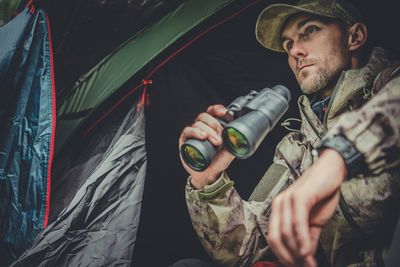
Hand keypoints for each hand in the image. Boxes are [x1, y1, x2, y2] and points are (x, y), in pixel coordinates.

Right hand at [179, 105, 234, 188]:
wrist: (208, 175)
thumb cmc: (218, 162)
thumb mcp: (230, 152)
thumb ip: (235, 143)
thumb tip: (242, 137)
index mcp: (212, 127)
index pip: (212, 112)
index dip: (217, 109)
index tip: (224, 112)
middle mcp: (202, 127)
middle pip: (205, 116)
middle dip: (214, 124)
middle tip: (221, 135)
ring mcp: (193, 133)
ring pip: (198, 123)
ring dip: (208, 131)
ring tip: (215, 142)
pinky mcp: (185, 140)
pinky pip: (187, 131)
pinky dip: (195, 132)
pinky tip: (202, 136)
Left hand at [267, 149, 346, 266]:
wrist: (332, 172)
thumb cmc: (321, 194)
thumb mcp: (314, 222)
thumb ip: (308, 239)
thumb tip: (306, 258)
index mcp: (278, 210)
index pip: (273, 238)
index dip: (282, 256)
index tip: (295, 266)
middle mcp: (279, 205)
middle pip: (275, 238)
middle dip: (288, 257)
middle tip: (301, 266)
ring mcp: (287, 200)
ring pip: (286, 233)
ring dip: (297, 252)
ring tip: (308, 261)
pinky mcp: (298, 197)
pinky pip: (297, 222)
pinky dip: (302, 240)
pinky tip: (308, 251)